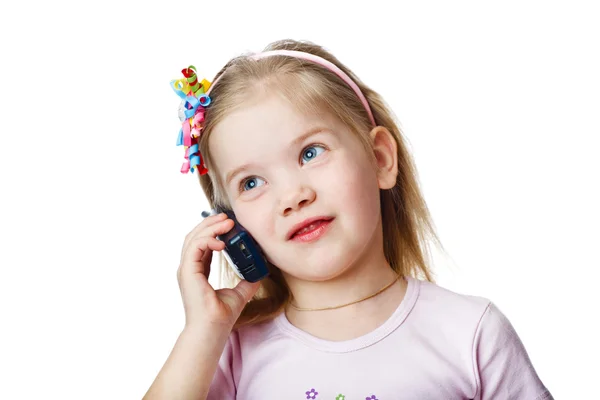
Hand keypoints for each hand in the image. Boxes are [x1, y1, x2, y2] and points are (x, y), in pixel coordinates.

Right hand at [177, 213, 260, 329]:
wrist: (213, 330)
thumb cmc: (222, 316)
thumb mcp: (240, 292)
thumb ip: (247, 279)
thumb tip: (261, 269)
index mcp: (198, 271)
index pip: (203, 244)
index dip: (215, 231)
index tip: (230, 224)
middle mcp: (190, 268)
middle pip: (196, 236)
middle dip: (211, 223)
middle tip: (228, 217)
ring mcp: (186, 270)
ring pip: (193, 238)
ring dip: (210, 227)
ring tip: (227, 222)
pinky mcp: (187, 272)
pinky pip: (195, 247)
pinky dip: (208, 240)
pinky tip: (222, 242)